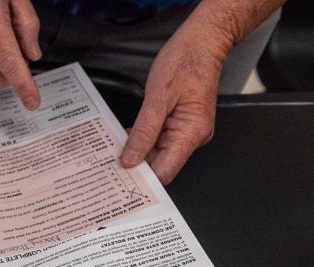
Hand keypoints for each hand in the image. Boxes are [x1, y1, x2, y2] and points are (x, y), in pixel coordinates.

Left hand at [120, 20, 228, 183]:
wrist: (203, 42)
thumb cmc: (186, 62)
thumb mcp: (158, 96)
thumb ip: (144, 131)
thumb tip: (131, 160)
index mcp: (191, 133)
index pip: (165, 171)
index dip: (143, 178)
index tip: (119, 178)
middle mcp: (193, 136)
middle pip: (162, 164)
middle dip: (137, 165)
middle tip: (110, 164)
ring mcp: (189, 131)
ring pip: (160, 153)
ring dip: (139, 151)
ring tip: (116, 148)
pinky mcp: (183, 124)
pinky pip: (162, 139)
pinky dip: (145, 139)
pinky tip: (129, 136)